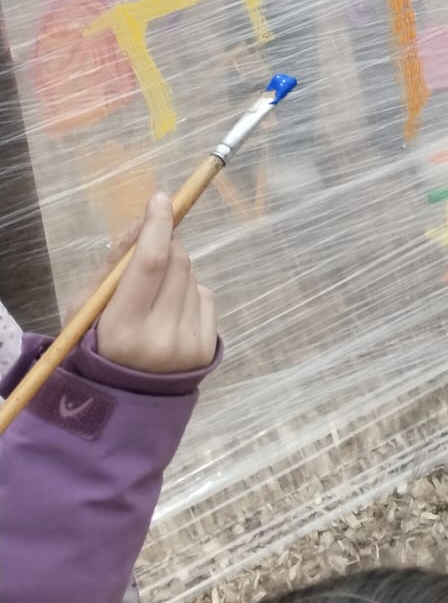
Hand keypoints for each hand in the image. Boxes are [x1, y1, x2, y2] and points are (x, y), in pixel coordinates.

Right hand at [95, 192, 217, 373]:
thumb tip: (141, 221)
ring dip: (176, 274)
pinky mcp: (207, 347)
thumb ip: (113, 266)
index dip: (158, 226)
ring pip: (193, 277)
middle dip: (167, 245)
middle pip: (178, 263)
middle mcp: (161, 337)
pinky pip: (206, 297)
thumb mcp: (85, 310)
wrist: (123, 402)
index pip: (151, 263)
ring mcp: (188, 344)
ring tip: (153, 300)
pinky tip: (169, 315)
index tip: (161, 199)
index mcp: (123, 329)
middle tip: (151, 252)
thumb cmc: (94, 348)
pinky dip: (189, 294)